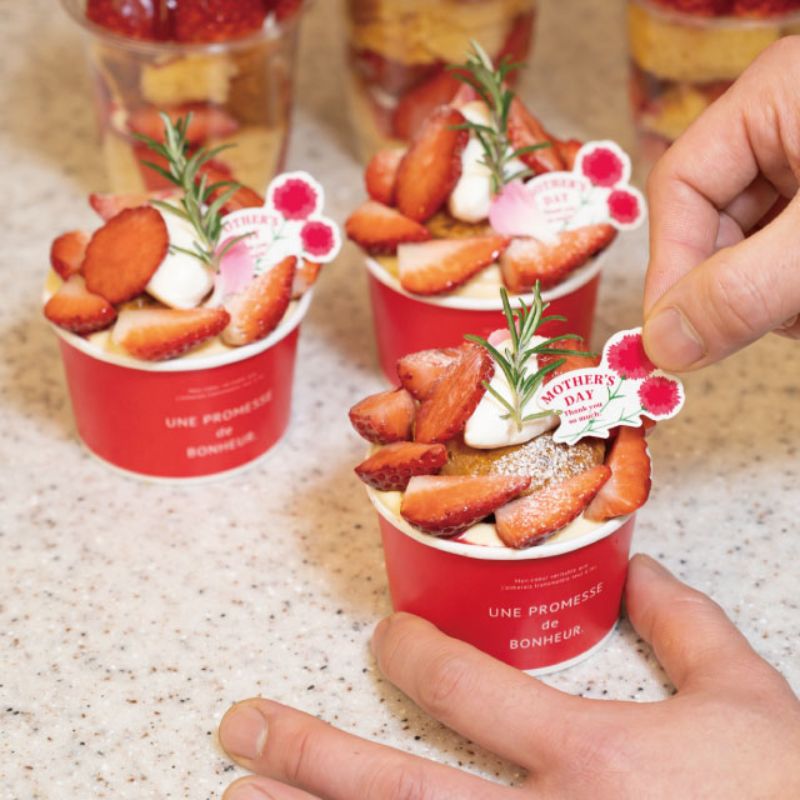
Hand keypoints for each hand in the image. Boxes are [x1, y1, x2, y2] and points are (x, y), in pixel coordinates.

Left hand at [217, 555, 799, 798]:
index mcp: (593, 759)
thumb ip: (689, 626)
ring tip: (236, 794)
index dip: (411, 653)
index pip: (468, 690)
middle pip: (398, 790)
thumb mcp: (750, 705)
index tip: (383, 637)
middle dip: (309, 753)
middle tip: (239, 726)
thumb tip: (640, 568)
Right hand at [642, 37, 799, 371]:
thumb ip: (746, 287)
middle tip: (772, 324)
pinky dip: (799, 293)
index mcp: (770, 100)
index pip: (681, 188)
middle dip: (738, 289)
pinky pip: (789, 259)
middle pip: (718, 226)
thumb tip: (663, 348)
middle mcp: (786, 129)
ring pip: (756, 252)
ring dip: (778, 300)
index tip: (677, 339)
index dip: (672, 268)